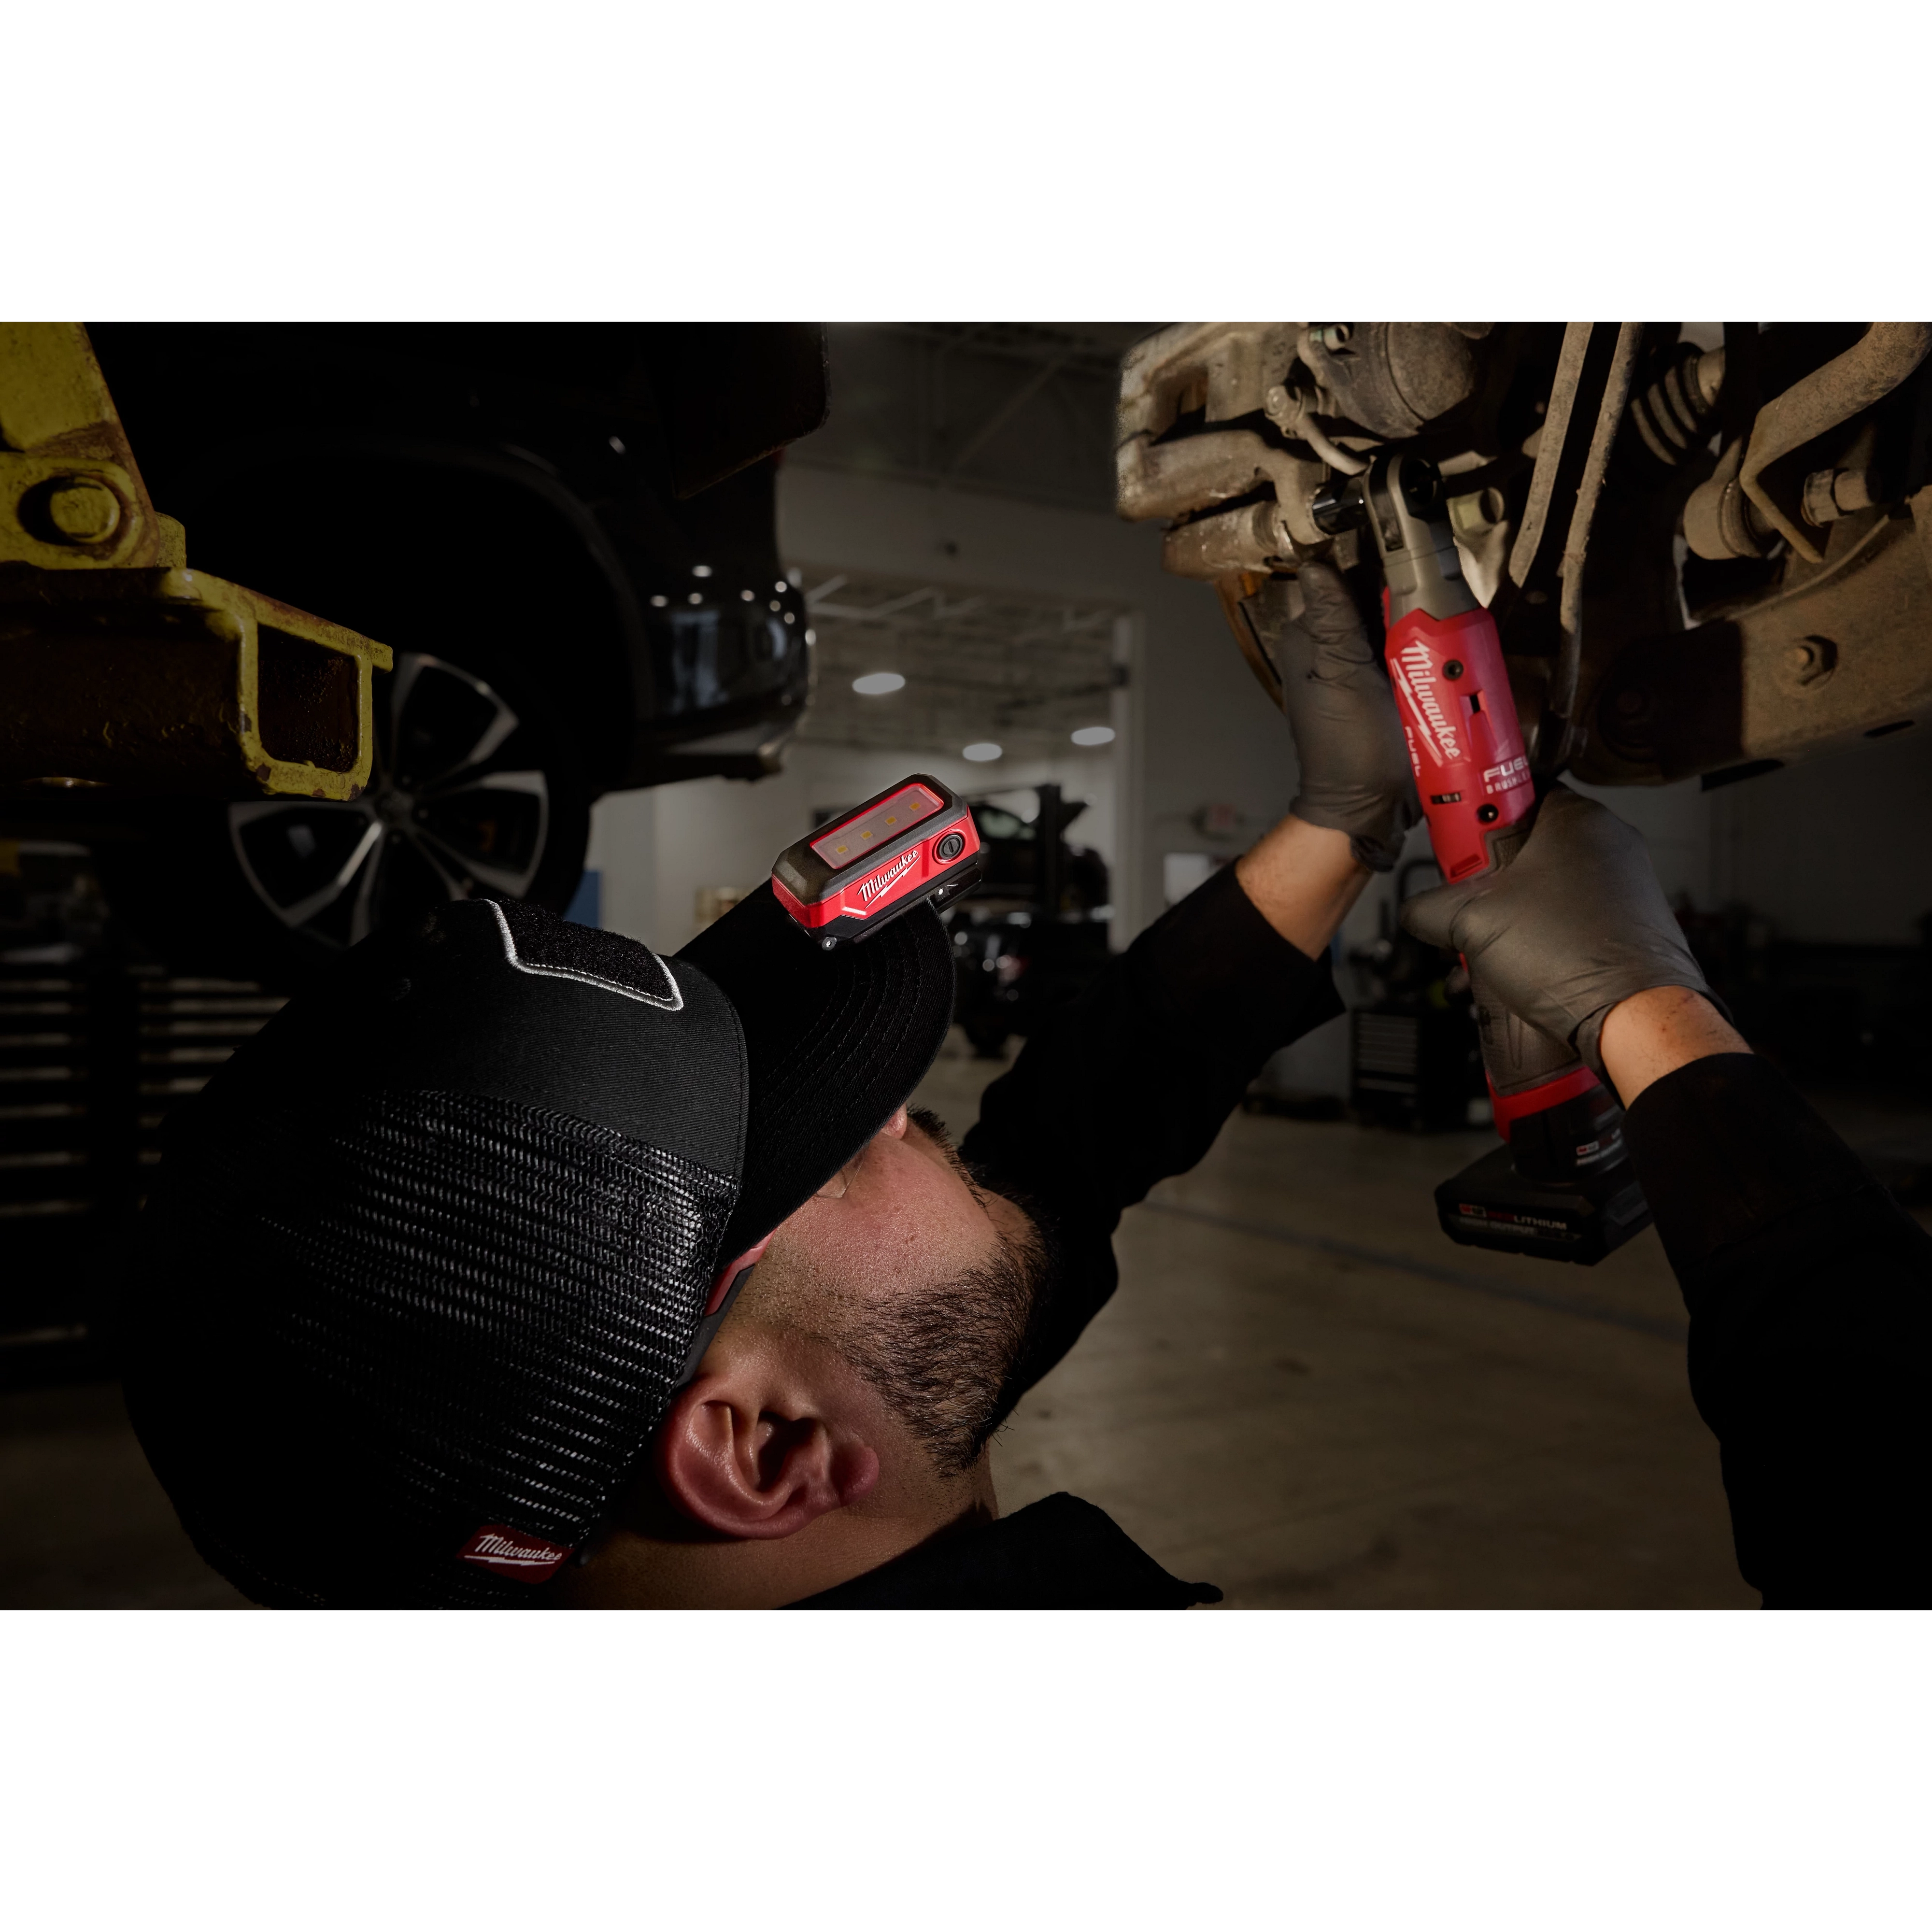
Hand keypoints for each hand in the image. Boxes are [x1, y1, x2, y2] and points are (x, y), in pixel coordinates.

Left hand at [1278, 561, 1419, 871]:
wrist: (1369, 807)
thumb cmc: (1350, 750)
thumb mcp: (1344, 679)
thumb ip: (1335, 623)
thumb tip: (1315, 566)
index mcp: (1310, 639)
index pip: (1344, 577)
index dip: (1378, 566)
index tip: (1413, 562)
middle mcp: (1329, 649)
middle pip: (1374, 599)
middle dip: (1405, 597)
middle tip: (1437, 605)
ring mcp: (1359, 668)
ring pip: (1394, 624)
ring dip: (1420, 624)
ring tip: (1446, 627)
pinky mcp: (1385, 688)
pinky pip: (1407, 655)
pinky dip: (1424, 652)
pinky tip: (1444, 654)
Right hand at [1399, 786, 1721, 1080]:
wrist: (1634, 1019)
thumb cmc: (1570, 955)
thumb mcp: (1472, 923)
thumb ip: (1429, 908)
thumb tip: (1418, 912)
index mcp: (1575, 819)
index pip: (1512, 791)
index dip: (1472, 816)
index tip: (1450, 840)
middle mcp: (1606, 844)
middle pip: (1521, 848)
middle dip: (1479, 885)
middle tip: (1457, 908)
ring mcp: (1621, 886)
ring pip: (1540, 891)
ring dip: (1499, 921)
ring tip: (1475, 956)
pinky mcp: (1625, 925)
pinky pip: (1564, 920)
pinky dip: (1531, 941)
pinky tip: (1504, 975)